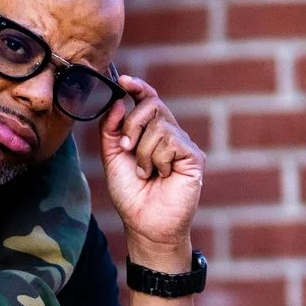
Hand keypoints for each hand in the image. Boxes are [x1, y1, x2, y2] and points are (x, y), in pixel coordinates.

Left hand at [98, 74, 203, 270]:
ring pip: (159, 127)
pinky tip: (160, 175)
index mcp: (152, 132)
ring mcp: (184, 144)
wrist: (145, 224)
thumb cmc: (131, 194)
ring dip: (143, 153)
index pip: (148, 100)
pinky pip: (170, 142)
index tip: (123, 81)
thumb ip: (112, 130)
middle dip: (132, 125)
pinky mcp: (194, 157)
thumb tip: (118, 101)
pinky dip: (157, 160)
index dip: (138, 88)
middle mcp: (171, 134)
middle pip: (152, 106)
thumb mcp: (113, 158)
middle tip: (127, 148)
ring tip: (146, 173)